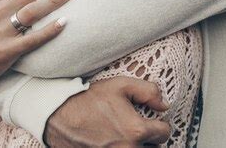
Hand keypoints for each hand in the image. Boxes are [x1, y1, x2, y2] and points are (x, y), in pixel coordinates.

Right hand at [44, 76, 170, 146]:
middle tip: (140, 130)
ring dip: (139, 146)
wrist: (61, 116)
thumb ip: (148, 91)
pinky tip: (116, 141)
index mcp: (136, 131)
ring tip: (128, 136)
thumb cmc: (90, 100)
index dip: (161, 124)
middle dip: (150, 140)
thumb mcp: (120, 85)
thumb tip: (164, 105)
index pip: (164, 134)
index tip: (154, 121)